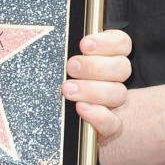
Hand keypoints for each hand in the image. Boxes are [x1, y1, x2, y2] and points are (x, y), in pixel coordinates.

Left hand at [62, 28, 131, 144]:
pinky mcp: (108, 129)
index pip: (121, 44)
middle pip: (121, 67)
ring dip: (92, 89)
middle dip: (94, 66)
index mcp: (106, 59)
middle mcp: (113, 80)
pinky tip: (81, 108)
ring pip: (118, 93)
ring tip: (67, 89)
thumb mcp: (54, 64)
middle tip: (71, 66)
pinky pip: (112, 124)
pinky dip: (98, 115)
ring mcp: (113, 105)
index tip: (84, 44)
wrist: (55, 125)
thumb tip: (43, 36)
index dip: (107, 42)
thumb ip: (62, 51)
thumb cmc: (52, 85)